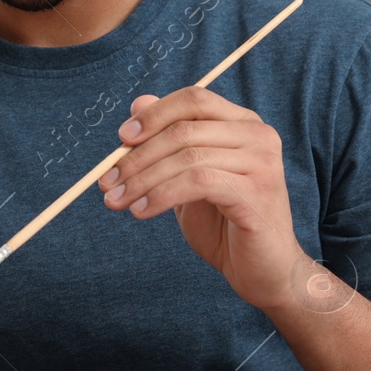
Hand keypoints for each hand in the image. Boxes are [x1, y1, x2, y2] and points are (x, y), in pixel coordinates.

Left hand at [98, 89, 307, 311]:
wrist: (264, 272)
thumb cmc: (225, 226)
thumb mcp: (189, 178)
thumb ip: (169, 142)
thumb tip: (139, 103)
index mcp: (243, 123)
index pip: (194, 99)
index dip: (154, 115)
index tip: (121, 139)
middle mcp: (258, 135)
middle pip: (185, 129)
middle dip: (137, 156)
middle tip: (106, 182)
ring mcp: (261, 162)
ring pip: (187, 157)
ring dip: (143, 180)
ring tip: (117, 201)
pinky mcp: (257, 192)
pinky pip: (197, 183)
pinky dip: (161, 195)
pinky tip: (141, 211)